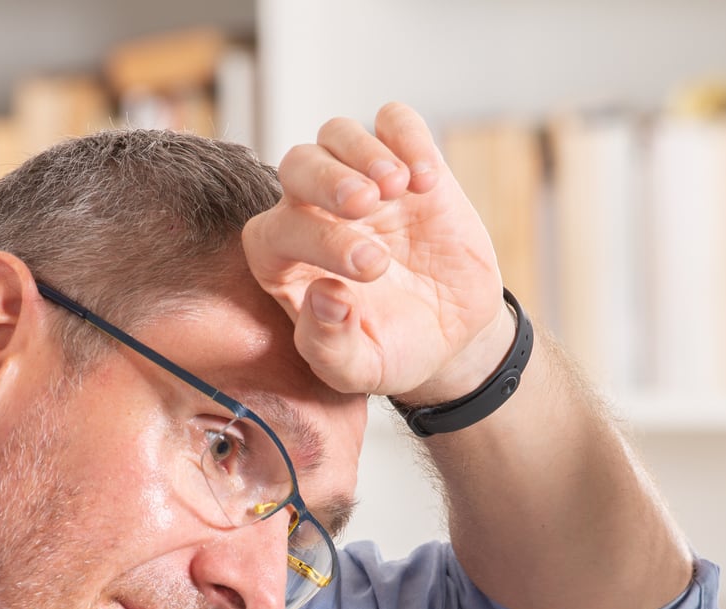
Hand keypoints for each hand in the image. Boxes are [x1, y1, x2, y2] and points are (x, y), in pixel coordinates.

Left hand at [244, 103, 511, 405]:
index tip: (370, 267)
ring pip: (337, 133)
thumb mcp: (360, 369)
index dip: (314, 238)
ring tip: (398, 187)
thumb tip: (322, 294)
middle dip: (328, 179)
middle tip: (369, 205)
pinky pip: (393, 122)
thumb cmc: (392, 351)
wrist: (450, 337)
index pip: (275, 231)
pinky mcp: (405, 165)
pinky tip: (426, 179)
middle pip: (298, 165)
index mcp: (285, 262)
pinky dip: (407, 136)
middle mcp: (313, 213)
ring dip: (363, 150)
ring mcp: (359, 183)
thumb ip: (330, 345)